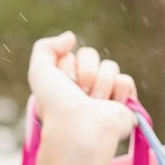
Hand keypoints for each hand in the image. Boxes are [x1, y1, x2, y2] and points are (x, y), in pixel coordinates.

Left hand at [27, 32, 136, 157]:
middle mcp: (82, 87)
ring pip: (109, 66)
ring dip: (100, 84)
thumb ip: (45, 47)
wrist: (81, 128)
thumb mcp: (39, 72)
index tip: (64, 84)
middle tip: (80, 93)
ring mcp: (104, 94)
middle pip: (90, 55)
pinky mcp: (123, 101)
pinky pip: (125, 79)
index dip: (67, 67)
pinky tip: (110, 105)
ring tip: (95, 103)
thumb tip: (71, 37)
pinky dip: (118, 90)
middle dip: (85, 72)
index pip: (70, 54)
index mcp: (63, 82)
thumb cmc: (57, 104)